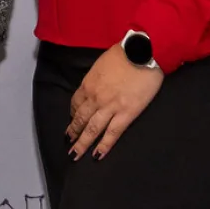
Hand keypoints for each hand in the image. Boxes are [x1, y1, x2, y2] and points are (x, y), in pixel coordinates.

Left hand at [67, 44, 163, 160]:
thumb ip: (97, 77)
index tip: (72, 119)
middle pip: (79, 118)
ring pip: (92, 129)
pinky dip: (104, 145)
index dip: (72, 113)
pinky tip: (98, 155)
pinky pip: (112, 132)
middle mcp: (94, 97)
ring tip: (75, 154)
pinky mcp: (126, 113)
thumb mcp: (101, 64)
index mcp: (88, 84)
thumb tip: (97, 84)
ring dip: (82, 143)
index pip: (75, 102)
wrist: (142, 53)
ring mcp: (110, 106)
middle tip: (67, 143)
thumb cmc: (124, 54)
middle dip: (72, 132)